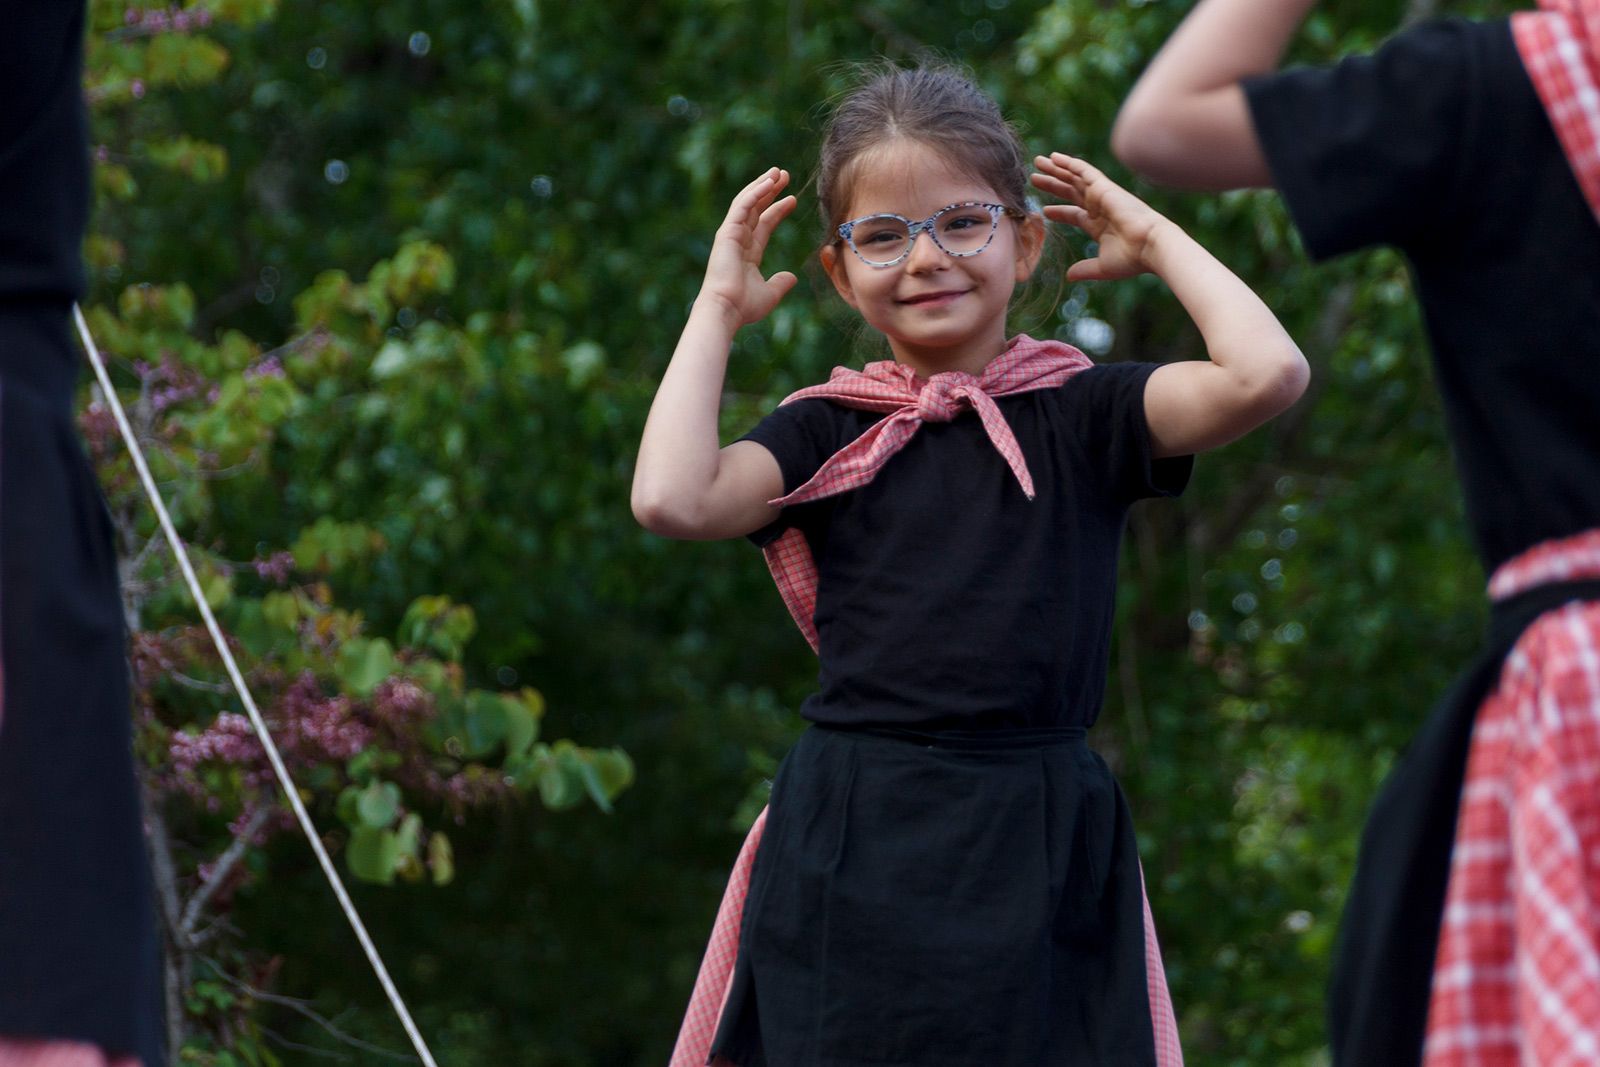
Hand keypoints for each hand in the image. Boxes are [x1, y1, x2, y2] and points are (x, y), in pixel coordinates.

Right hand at [697, 167, 798, 327]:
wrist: (726, 309)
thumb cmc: (744, 306)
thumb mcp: (769, 294)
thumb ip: (780, 283)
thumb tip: (792, 277)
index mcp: (747, 253)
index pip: (764, 225)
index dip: (777, 210)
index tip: (792, 199)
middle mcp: (738, 240)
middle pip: (756, 209)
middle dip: (770, 191)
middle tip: (785, 175)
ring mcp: (731, 234)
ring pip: (748, 202)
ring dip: (763, 185)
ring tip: (778, 171)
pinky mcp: (727, 232)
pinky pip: (742, 206)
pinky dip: (755, 192)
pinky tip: (769, 182)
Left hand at [1030, 153, 1170, 281]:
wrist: (1150, 246)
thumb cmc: (1131, 258)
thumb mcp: (1102, 267)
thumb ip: (1084, 270)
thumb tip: (1069, 276)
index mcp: (1099, 225)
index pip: (1074, 215)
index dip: (1058, 212)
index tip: (1044, 211)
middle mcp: (1099, 207)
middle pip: (1070, 192)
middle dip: (1053, 184)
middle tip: (1034, 178)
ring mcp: (1101, 196)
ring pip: (1074, 178)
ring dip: (1056, 169)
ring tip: (1038, 162)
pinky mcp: (1104, 187)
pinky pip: (1084, 171)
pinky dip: (1069, 163)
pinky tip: (1055, 158)